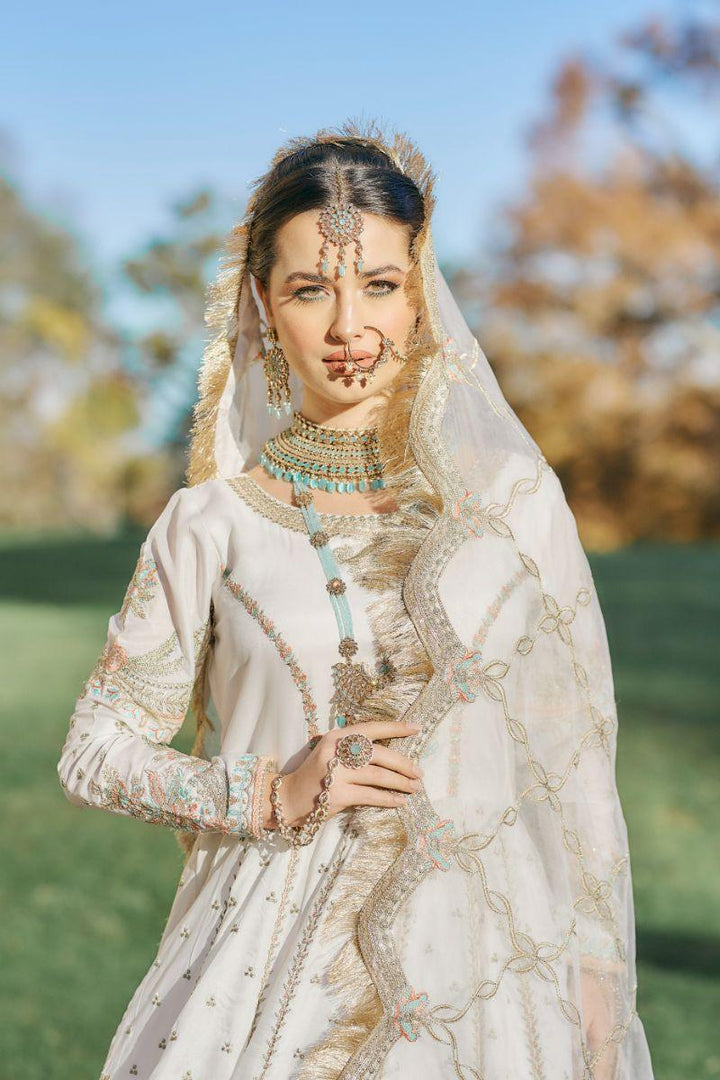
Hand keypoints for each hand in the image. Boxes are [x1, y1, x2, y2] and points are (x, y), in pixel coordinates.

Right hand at [279, 721, 423, 826]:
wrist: (289, 798)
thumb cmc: (316, 775)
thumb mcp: (331, 752)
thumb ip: (354, 748)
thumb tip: (391, 754)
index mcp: (337, 736)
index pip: (371, 728)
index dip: (395, 727)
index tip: (416, 728)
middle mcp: (336, 750)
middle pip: (379, 753)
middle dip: (403, 763)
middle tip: (419, 772)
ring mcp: (336, 772)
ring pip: (378, 775)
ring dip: (401, 782)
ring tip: (415, 787)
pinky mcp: (338, 794)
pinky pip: (371, 795)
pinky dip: (389, 798)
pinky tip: (401, 801)